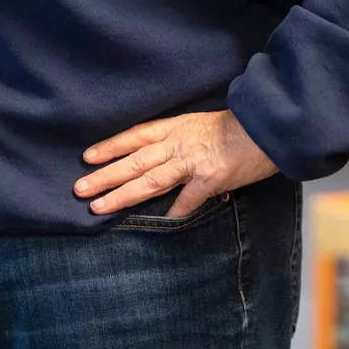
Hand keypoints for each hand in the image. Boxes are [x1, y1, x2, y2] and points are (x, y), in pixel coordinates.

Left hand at [76, 110, 278, 218]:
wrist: (269, 125)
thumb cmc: (241, 126)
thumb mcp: (204, 124)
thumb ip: (183, 140)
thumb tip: (165, 156)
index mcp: (177, 127)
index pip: (135, 136)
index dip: (110, 146)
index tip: (87, 156)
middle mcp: (179, 143)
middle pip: (134, 161)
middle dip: (105, 176)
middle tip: (79, 188)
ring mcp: (193, 162)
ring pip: (149, 180)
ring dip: (122, 195)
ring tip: (99, 207)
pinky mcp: (210, 178)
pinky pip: (187, 200)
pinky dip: (174, 213)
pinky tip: (159, 225)